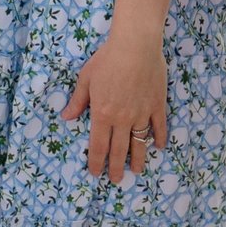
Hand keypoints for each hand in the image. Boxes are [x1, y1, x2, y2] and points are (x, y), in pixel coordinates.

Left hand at [64, 23, 166, 181]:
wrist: (136, 46)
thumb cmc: (107, 59)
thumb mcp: (86, 79)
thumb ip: (78, 101)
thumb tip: (66, 118)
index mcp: (102, 114)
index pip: (98, 146)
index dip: (96, 162)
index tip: (95, 173)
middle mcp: (122, 119)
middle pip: (119, 150)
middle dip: (116, 168)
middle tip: (116, 180)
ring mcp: (142, 114)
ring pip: (140, 143)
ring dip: (138, 159)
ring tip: (136, 170)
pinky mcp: (157, 106)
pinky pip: (159, 127)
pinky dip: (159, 138)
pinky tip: (158, 146)